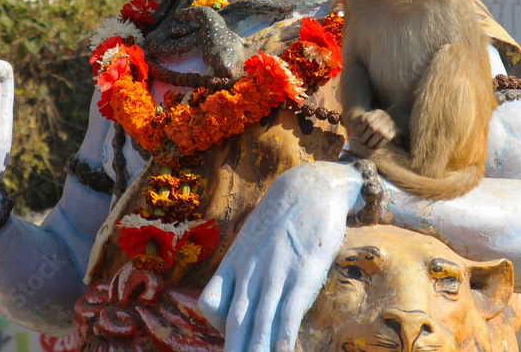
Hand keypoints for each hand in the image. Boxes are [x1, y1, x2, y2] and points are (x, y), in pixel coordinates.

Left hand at [198, 162, 361, 350]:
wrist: (310, 186)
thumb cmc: (284, 214)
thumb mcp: (255, 236)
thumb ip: (249, 262)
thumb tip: (249, 285)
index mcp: (235, 261)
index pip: (210, 301)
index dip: (216, 325)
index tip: (230, 335)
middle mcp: (249, 271)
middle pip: (233, 321)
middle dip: (232, 349)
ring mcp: (275, 274)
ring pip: (258, 323)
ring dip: (255, 351)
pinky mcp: (301, 275)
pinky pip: (288, 313)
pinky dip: (283, 338)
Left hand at [356, 109, 398, 148]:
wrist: (397, 118)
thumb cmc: (381, 118)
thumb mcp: (374, 113)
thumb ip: (367, 116)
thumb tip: (359, 121)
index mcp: (378, 113)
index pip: (368, 120)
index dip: (362, 127)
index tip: (359, 133)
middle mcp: (384, 118)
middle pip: (372, 127)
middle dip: (366, 136)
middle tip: (362, 142)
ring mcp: (389, 125)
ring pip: (379, 133)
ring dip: (372, 141)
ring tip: (368, 145)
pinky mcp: (393, 132)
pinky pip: (386, 138)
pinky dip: (380, 143)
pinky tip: (376, 146)